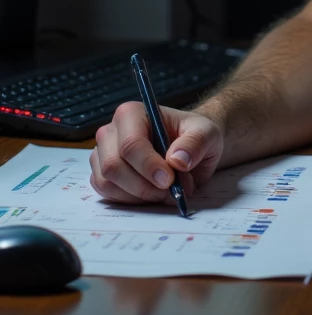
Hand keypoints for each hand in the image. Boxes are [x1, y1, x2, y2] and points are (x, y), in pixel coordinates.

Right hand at [91, 101, 224, 204]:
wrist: (189, 148)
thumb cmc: (195, 135)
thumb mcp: (207, 133)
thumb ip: (195, 143)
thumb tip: (177, 160)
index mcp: (132, 114)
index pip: (130, 144)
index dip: (148, 166)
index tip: (169, 180)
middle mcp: (111, 132)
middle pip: (114, 166)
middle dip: (144, 185)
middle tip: (170, 190)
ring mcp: (103, 155)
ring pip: (108, 183)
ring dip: (140, 195)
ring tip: (166, 191)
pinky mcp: (101, 175)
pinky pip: (108, 194)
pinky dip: (131, 201)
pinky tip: (152, 193)